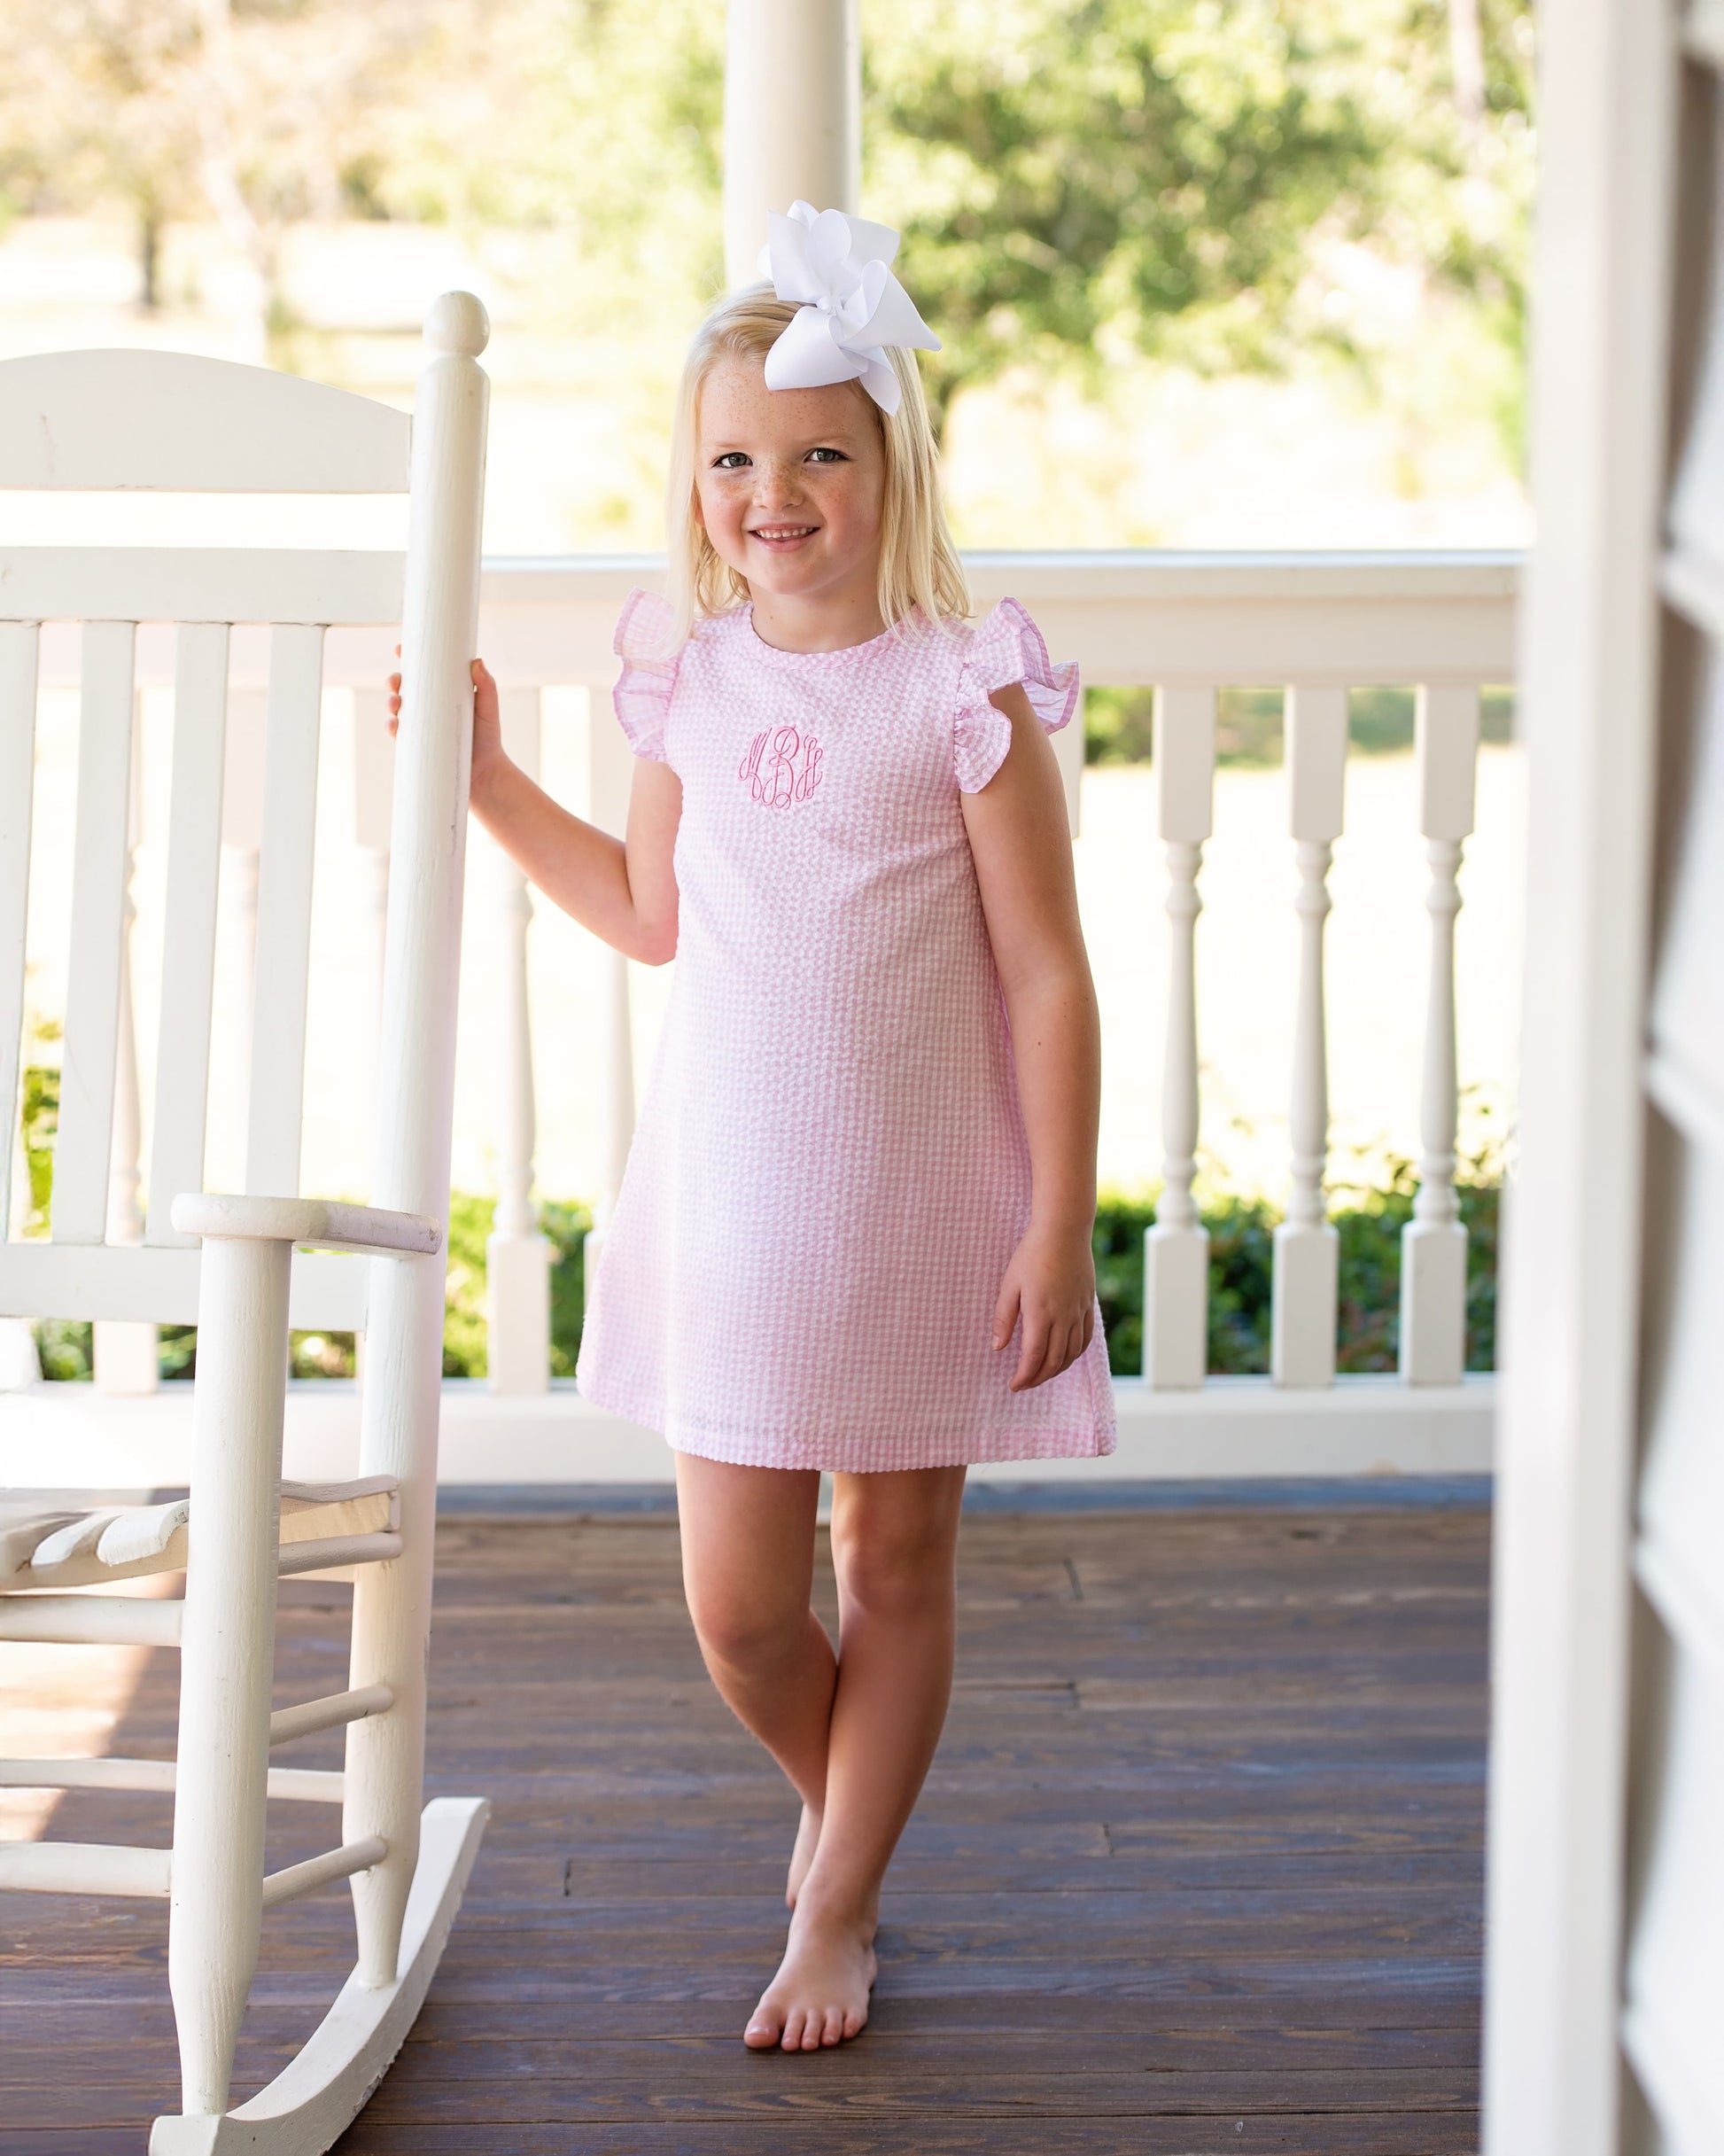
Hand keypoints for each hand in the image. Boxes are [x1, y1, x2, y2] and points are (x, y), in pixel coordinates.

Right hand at [385, 651, 504, 801]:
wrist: (485, 774)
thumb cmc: (488, 739)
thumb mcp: (488, 709)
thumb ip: (486, 686)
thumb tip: (477, 661)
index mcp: (442, 693)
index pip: (423, 672)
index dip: (409, 659)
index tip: (401, 649)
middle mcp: (427, 707)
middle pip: (404, 688)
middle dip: (394, 681)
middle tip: (396, 681)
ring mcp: (420, 726)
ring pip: (396, 708)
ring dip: (390, 702)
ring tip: (395, 703)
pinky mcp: (416, 745)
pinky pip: (398, 734)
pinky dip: (392, 727)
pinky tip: (394, 724)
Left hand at [992, 1221, 1096, 1391]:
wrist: (1064, 1231)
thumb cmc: (1032, 1254)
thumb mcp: (1009, 1284)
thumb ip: (1004, 1317)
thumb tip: (998, 1347)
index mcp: (1040, 1313)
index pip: (1033, 1357)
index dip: (1024, 1376)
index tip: (1014, 1385)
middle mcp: (1063, 1317)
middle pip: (1053, 1361)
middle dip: (1038, 1378)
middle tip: (1024, 1384)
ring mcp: (1078, 1312)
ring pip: (1071, 1353)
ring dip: (1056, 1369)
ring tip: (1041, 1374)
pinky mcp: (1087, 1304)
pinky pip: (1085, 1338)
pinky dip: (1074, 1354)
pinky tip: (1065, 1357)